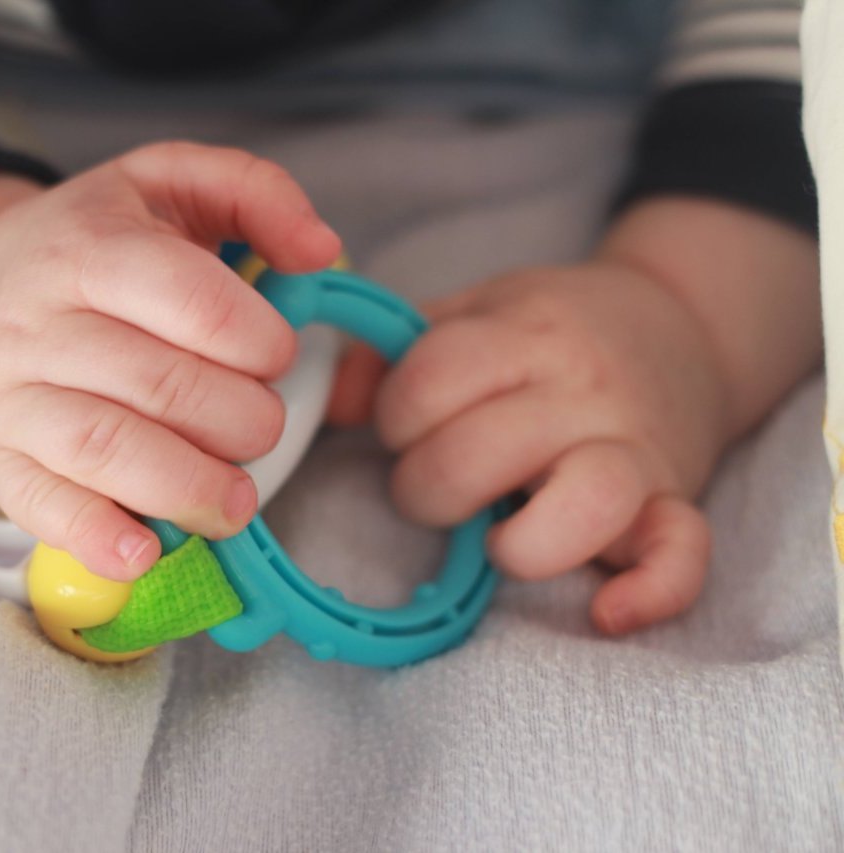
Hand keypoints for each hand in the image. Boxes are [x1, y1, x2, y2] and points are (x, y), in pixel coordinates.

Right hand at [0, 142, 340, 579]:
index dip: (259, 343)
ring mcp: (5, 393)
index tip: (276, 357)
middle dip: (241, 421)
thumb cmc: (97, 242)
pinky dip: (98, 537)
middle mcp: (34, 318)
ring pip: (105, 449)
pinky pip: (41, 506)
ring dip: (190, 488)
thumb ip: (256, 192)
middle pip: (160, 385)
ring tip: (236, 502)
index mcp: (89, 244)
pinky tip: (146, 552)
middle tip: (262, 427)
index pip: (193, 303)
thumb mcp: (169, 182)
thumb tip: (320, 249)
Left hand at [331, 261, 728, 632]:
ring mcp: (635, 449)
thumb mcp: (473, 314)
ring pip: (587, 501)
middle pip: (479, 452)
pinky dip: (649, 593)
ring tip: (496, 540)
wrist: (682, 326)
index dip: (396, 415)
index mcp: (524, 334)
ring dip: (519, 542)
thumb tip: (336, 400)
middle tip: (440, 482)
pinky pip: (682, 556)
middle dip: (428, 485)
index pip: (431, 380)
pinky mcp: (676, 501)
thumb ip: (397, 352)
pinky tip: (604, 612)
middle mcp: (582, 390)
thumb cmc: (552, 332)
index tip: (410, 424)